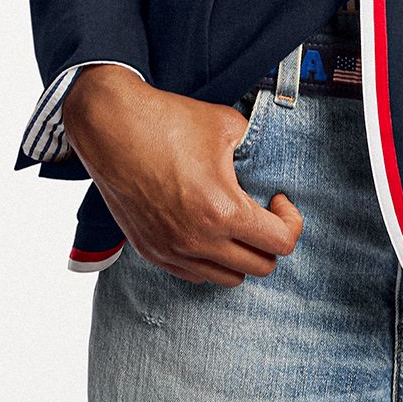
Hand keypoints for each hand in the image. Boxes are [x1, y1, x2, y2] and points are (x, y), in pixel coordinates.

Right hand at [60, 66, 302, 286]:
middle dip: (270, 240)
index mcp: (222, 212)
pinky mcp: (150, 251)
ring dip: (240, 255)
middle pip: (259, 267)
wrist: (111, 127)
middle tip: (262, 212)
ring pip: (226, 278)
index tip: (278, 199)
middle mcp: (197, 241)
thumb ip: (257, 150)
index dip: (290, 221)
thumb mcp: (229, 127)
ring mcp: (170, 251)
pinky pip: (193, 274)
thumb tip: (267, 161)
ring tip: (235, 223)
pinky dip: (210, 260)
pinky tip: (208, 229)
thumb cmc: (169, 123)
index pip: (281, 244)